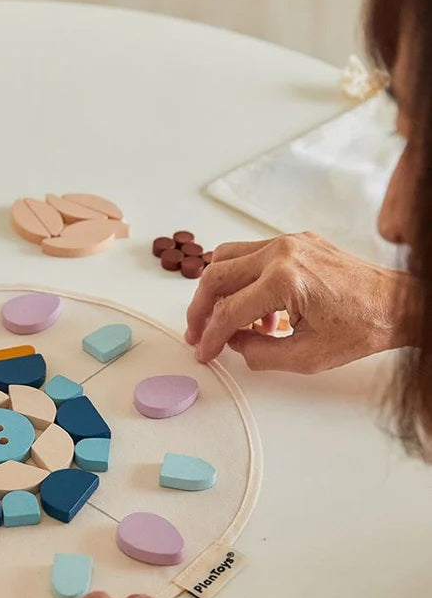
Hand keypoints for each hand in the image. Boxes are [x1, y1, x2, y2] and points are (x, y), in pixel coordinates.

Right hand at [185, 232, 413, 372]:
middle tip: (197, 332)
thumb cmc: (364, 326)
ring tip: (225, 319)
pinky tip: (258, 310)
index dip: (210, 336)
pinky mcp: (295, 241)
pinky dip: (242, 280)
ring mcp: (288, 242)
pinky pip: (251, 254)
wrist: (399, 304)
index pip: (229, 311)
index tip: (203, 352)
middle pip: (216, 276)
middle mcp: (282, 254)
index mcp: (285, 281)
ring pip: (226, 257)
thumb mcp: (307, 357)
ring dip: (217, 290)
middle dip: (200, 309)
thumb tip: (233, 344)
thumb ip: (259, 353)